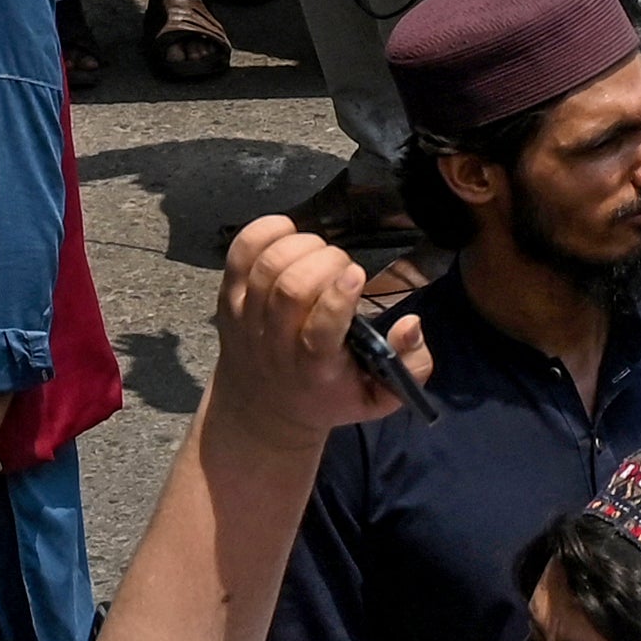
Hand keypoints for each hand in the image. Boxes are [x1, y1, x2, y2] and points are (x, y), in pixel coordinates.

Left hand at [206, 213, 431, 450]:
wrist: (263, 408)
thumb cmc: (330, 395)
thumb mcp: (381, 397)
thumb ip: (411, 365)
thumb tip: (411, 323)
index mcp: (316, 369)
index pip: (318, 331)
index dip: (337, 297)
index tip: (357, 274)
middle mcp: (275, 343)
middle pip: (291, 289)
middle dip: (326, 262)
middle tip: (343, 267)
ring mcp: (245, 319)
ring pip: (267, 267)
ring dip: (301, 246)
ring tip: (321, 253)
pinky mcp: (228, 298)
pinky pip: (240, 254)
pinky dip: (265, 232)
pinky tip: (290, 234)